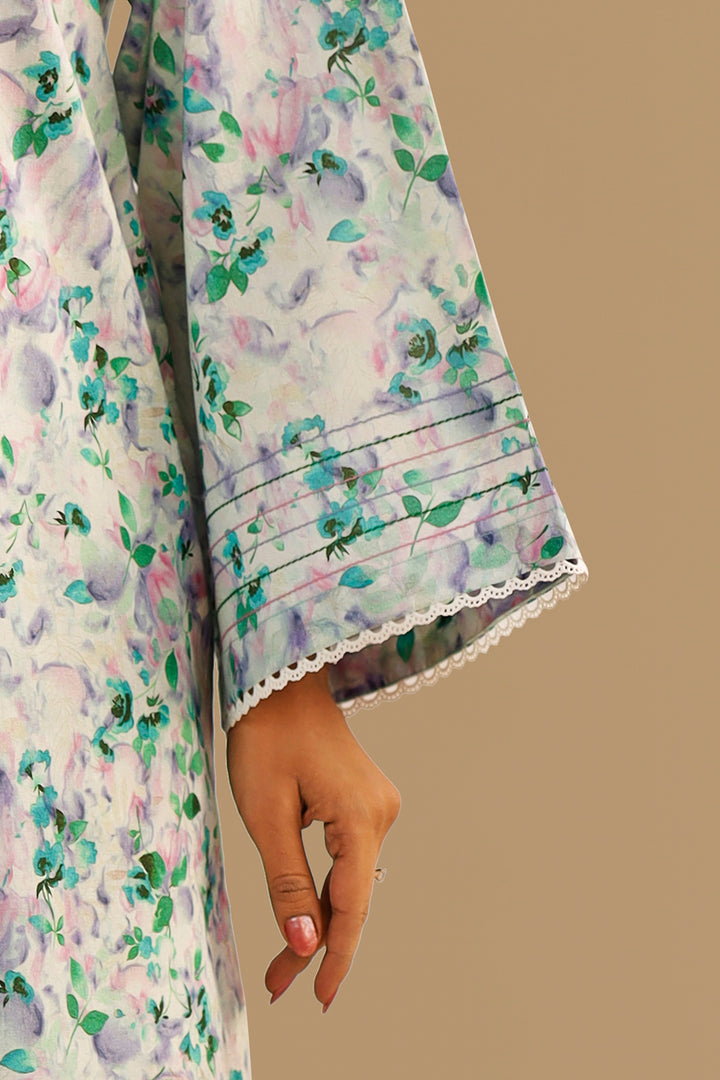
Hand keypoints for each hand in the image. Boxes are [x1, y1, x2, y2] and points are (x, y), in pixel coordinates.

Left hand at [225, 666, 401, 1011]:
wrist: (281, 682)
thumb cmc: (267, 736)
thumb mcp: (266, 813)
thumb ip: (288, 882)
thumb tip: (306, 945)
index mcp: (361, 817)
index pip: (352, 905)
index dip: (335, 957)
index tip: (319, 998)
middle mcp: (381, 815)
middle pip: (352, 897)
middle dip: (317, 945)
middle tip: (280, 987)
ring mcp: (378, 808)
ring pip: (350, 881)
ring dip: (320, 919)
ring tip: (283, 967)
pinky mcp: (365, 804)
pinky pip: (347, 859)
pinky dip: (326, 889)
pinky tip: (306, 916)